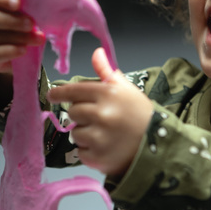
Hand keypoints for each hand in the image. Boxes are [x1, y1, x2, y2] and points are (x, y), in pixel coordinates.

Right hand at [0, 0, 45, 73]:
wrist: (12, 52)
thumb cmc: (17, 25)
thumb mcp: (20, 12)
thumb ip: (23, 7)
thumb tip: (40, 5)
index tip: (18, 3)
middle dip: (11, 20)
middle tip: (31, 24)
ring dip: (18, 37)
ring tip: (36, 38)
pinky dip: (10, 51)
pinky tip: (24, 50)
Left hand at [48, 48, 153, 175]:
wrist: (159, 147)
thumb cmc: (141, 115)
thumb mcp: (126, 90)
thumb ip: (107, 73)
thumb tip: (96, 52)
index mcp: (108, 94)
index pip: (74, 91)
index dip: (60, 93)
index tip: (52, 95)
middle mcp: (102, 114)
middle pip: (73, 112)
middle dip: (82, 116)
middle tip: (100, 120)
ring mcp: (99, 137)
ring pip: (75, 133)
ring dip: (86, 135)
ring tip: (106, 135)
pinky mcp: (98, 157)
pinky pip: (81, 152)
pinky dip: (90, 152)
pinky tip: (106, 148)